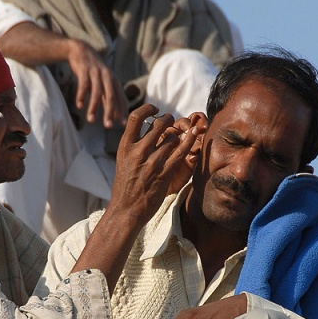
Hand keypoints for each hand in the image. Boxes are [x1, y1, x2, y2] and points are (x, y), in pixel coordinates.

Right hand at [66, 39, 128, 127]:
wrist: (81, 51)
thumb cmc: (94, 72)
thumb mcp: (103, 84)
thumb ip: (108, 99)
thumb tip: (115, 116)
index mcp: (114, 81)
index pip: (121, 98)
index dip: (122, 112)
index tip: (123, 125)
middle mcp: (107, 77)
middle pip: (110, 97)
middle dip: (109, 112)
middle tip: (108, 127)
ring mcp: (96, 73)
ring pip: (96, 93)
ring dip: (93, 107)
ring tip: (90, 120)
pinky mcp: (84, 70)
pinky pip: (83, 85)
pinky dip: (81, 96)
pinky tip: (79, 106)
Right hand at [108, 104, 203, 226]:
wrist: (126, 210)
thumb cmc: (125, 185)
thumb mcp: (123, 160)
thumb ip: (133, 144)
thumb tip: (146, 128)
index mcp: (125, 146)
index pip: (136, 117)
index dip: (148, 108)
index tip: (155, 109)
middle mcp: (138, 152)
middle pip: (158, 124)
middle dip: (168, 119)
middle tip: (171, 120)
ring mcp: (152, 163)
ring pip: (171, 138)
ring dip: (178, 134)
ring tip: (180, 135)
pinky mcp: (164, 173)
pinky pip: (181, 152)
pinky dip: (189, 141)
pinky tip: (194, 134)